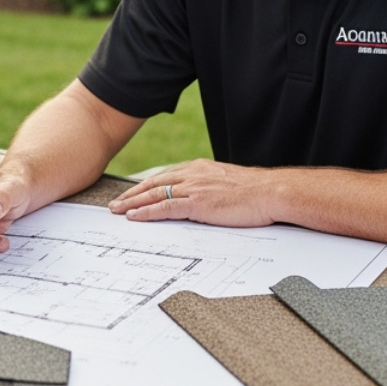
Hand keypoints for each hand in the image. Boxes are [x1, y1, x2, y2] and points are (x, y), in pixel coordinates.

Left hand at [108, 159, 278, 227]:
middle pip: (153, 183)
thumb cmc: (255, 192)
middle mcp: (192, 175)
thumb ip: (210, 187)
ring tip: (117, 210)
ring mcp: (193, 188)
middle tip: (115, 203)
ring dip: (132, 203)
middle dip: (132, 194)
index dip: (146, 186)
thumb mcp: (227, 184)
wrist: (271, 192)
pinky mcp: (197, 203)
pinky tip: (134, 217)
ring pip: (154, 194)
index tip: (133, 193)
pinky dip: (146, 212)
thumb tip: (204, 198)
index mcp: (199, 169)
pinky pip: (164, 207)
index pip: (165, 176)